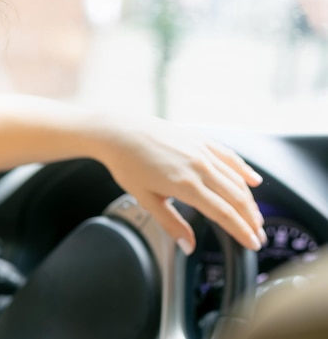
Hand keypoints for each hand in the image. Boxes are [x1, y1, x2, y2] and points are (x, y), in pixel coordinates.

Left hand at [93, 114, 264, 254]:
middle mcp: (199, 166)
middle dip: (251, 220)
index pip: (223, 213)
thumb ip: (170, 223)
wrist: (119, 132)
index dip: (241, 231)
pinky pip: (229, 157)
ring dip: (249, 201)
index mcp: (186, 185)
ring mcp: (202, 151)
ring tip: (256, 217)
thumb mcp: (145, 199)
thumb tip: (187, 246)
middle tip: (259, 237)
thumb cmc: (127, 164)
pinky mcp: (200, 140)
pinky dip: (243, 170)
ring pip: (236, 179)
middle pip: (236, 198)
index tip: (252, 244)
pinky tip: (253, 181)